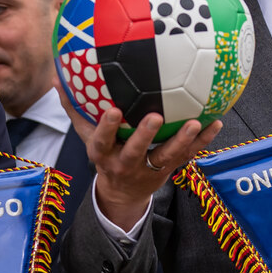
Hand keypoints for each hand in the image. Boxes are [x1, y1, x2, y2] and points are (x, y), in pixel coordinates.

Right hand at [57, 81, 221, 230]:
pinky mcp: (170, 171)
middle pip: (135, 151)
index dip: (106, 127)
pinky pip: (187, 156)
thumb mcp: (86, 136)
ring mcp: (149, 169)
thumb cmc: (105, 154)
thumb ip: (73, 108)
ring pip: (166, 156)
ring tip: (194, 122)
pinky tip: (215, 122)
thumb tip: (56, 77)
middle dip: (144, 135)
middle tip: (155, 116)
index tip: (112, 110)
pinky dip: (202, 141)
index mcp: (103, 154)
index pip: (101, 141)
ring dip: (182, 140)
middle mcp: (126, 164)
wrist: (122, 195)